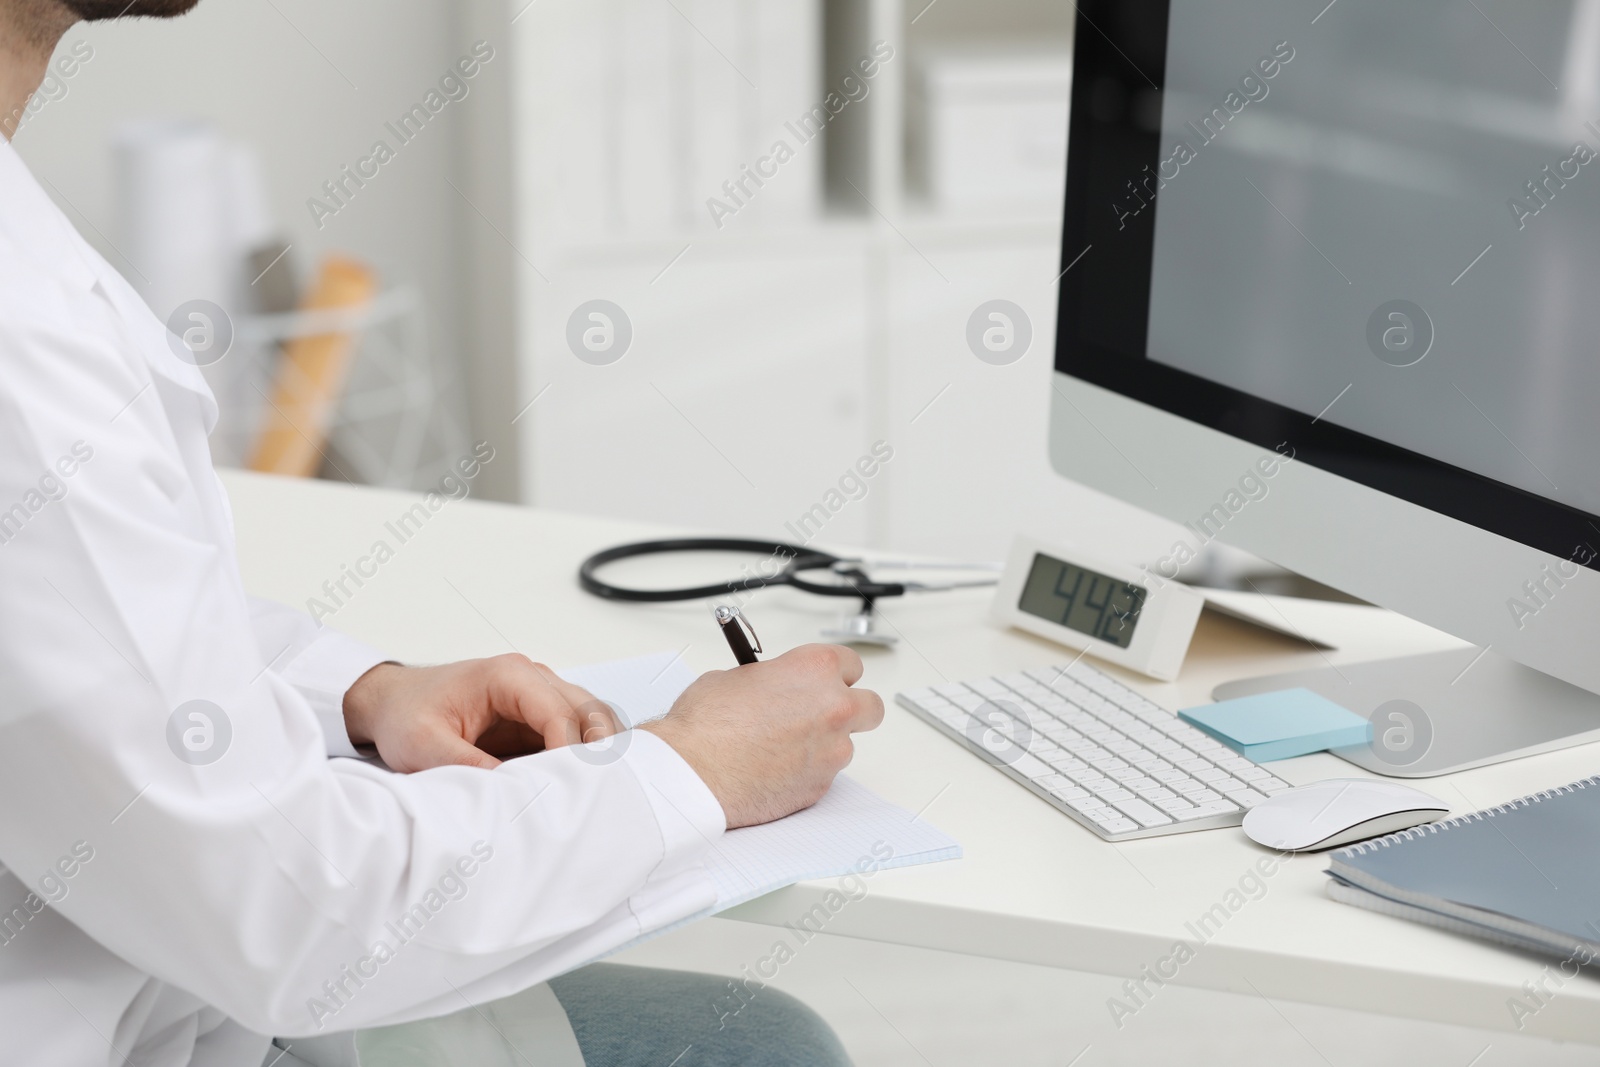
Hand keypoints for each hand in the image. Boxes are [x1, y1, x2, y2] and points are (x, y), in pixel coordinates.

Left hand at [342, 655, 619, 771]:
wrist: (392, 702)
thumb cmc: (406, 715)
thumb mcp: (425, 746)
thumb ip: (467, 766)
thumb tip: (512, 794)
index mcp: (508, 676)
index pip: (560, 714)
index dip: (572, 755)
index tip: (571, 792)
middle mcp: (532, 677)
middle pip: (589, 711)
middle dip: (599, 753)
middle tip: (601, 796)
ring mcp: (540, 693)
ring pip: (591, 719)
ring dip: (598, 753)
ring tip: (598, 794)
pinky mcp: (538, 714)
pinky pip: (575, 731)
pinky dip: (584, 756)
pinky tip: (582, 786)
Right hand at [641, 644, 883, 827]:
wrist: (693, 772)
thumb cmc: (705, 724)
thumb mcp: (734, 677)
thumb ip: (770, 680)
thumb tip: (772, 688)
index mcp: (815, 670)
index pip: (851, 664)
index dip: (834, 674)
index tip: (824, 682)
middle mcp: (834, 708)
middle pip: (870, 707)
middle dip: (852, 709)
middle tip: (823, 715)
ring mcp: (832, 751)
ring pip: (845, 746)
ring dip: (822, 746)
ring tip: (781, 749)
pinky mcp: (820, 787)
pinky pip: (823, 776)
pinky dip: (804, 773)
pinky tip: (773, 771)